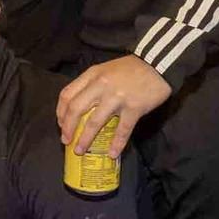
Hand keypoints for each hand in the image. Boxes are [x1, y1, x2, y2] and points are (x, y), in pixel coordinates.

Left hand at [56, 54, 171, 155]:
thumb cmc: (131, 68)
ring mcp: (117, 97)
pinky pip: (122, 130)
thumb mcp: (105, 69)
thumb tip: (80, 107)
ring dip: (85, 139)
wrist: (158, 64)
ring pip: (95, 121)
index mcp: (92, 75)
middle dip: (68, 128)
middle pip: (76, 109)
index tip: (60, 124)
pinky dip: (116, 144)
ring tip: (80, 150)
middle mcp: (101, 85)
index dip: (61, 112)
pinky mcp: (134, 108)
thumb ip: (92, 84)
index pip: (68, 94)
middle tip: (66, 141)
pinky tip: (112, 154)